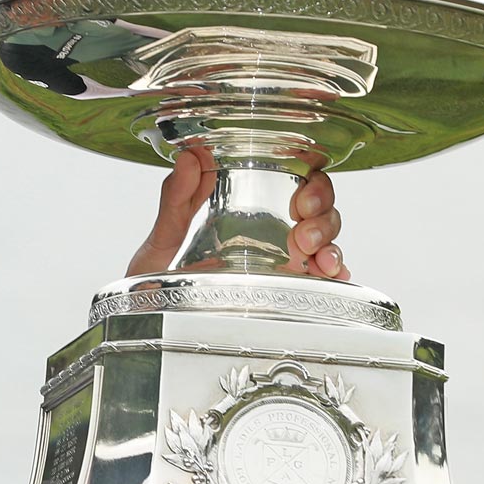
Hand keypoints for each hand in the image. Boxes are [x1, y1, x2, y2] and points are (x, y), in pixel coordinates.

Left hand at [124, 147, 350, 280]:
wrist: (148, 324)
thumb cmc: (156, 283)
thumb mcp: (162, 241)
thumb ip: (175, 200)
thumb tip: (189, 158)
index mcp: (246, 212)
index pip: (295, 181)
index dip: (310, 182)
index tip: (301, 197)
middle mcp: (271, 236)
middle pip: (320, 209)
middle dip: (323, 214)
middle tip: (304, 230)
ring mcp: (281, 266)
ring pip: (327, 240)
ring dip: (329, 243)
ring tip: (312, 256)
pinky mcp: (286, 295)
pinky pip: (324, 280)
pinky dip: (335, 274)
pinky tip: (328, 276)